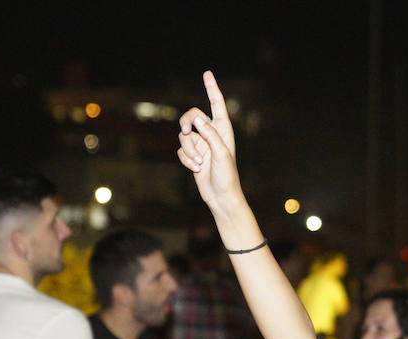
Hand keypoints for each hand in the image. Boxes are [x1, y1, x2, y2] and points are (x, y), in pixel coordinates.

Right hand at [176, 71, 241, 210]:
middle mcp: (211, 133)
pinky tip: (196, 169)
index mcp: (223, 129)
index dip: (211, 88)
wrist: (220, 196)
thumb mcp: (221, 154)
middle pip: (191, 116)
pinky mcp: (192, 154)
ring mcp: (201, 144)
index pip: (216, 104)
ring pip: (183, 135)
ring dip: (188, 150)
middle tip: (186, 131)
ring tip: (200, 164)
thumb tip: (197, 118)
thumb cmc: (227, 176)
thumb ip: (210, 134)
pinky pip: (180, 150)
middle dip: (186, 123)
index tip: (207, 73)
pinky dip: (186, 159)